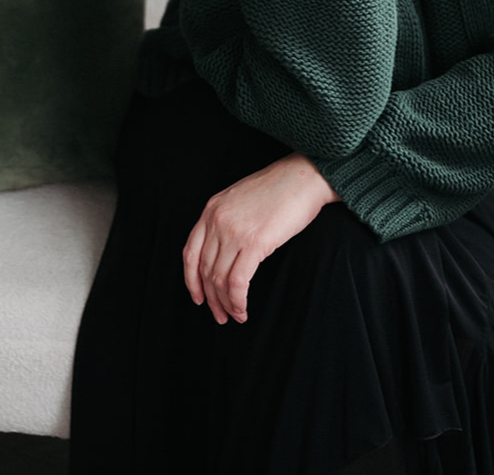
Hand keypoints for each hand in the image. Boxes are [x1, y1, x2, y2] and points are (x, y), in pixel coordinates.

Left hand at [182, 152, 339, 324]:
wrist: (303, 177)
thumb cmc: (279, 188)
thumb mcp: (240, 198)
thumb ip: (226, 221)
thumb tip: (223, 254)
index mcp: (211, 209)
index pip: (190, 253)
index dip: (192, 281)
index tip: (199, 297)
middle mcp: (217, 221)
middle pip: (205, 270)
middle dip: (211, 298)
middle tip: (220, 315)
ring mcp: (234, 232)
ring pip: (219, 279)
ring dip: (226, 304)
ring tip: (235, 315)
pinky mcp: (254, 243)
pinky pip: (238, 282)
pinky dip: (238, 301)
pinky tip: (243, 309)